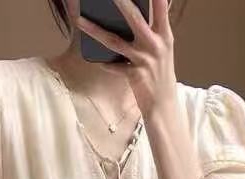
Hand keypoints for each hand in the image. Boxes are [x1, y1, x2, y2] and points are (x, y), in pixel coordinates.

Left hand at [76, 0, 177, 117]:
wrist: (163, 103)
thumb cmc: (160, 70)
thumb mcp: (163, 46)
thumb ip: (155, 26)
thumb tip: (139, 7)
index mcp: (164, 34)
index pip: (160, 5)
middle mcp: (155, 44)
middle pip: (135, 18)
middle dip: (121, 2)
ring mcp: (144, 59)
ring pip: (115, 42)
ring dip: (95, 30)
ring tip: (80, 20)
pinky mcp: (134, 75)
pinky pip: (114, 67)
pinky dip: (105, 63)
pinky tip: (95, 59)